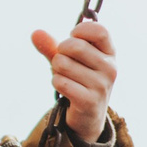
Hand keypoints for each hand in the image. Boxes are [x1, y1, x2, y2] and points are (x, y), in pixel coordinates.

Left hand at [30, 19, 115, 145]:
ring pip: (63, 64)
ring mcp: (101, 86)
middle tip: (63, 63)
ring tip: (65, 77)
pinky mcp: (89, 101)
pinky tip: (64, 89)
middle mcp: (110, 68)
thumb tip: (36, 33)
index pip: (99, 31)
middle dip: (60, 52)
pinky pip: (61, 82)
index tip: (72, 38)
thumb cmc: (78, 80)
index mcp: (110, 54)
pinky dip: (56, 83)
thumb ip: (52, 45)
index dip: (80, 31)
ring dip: (56, 70)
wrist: (87, 116)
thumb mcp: (69, 59)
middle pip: (74, 46)